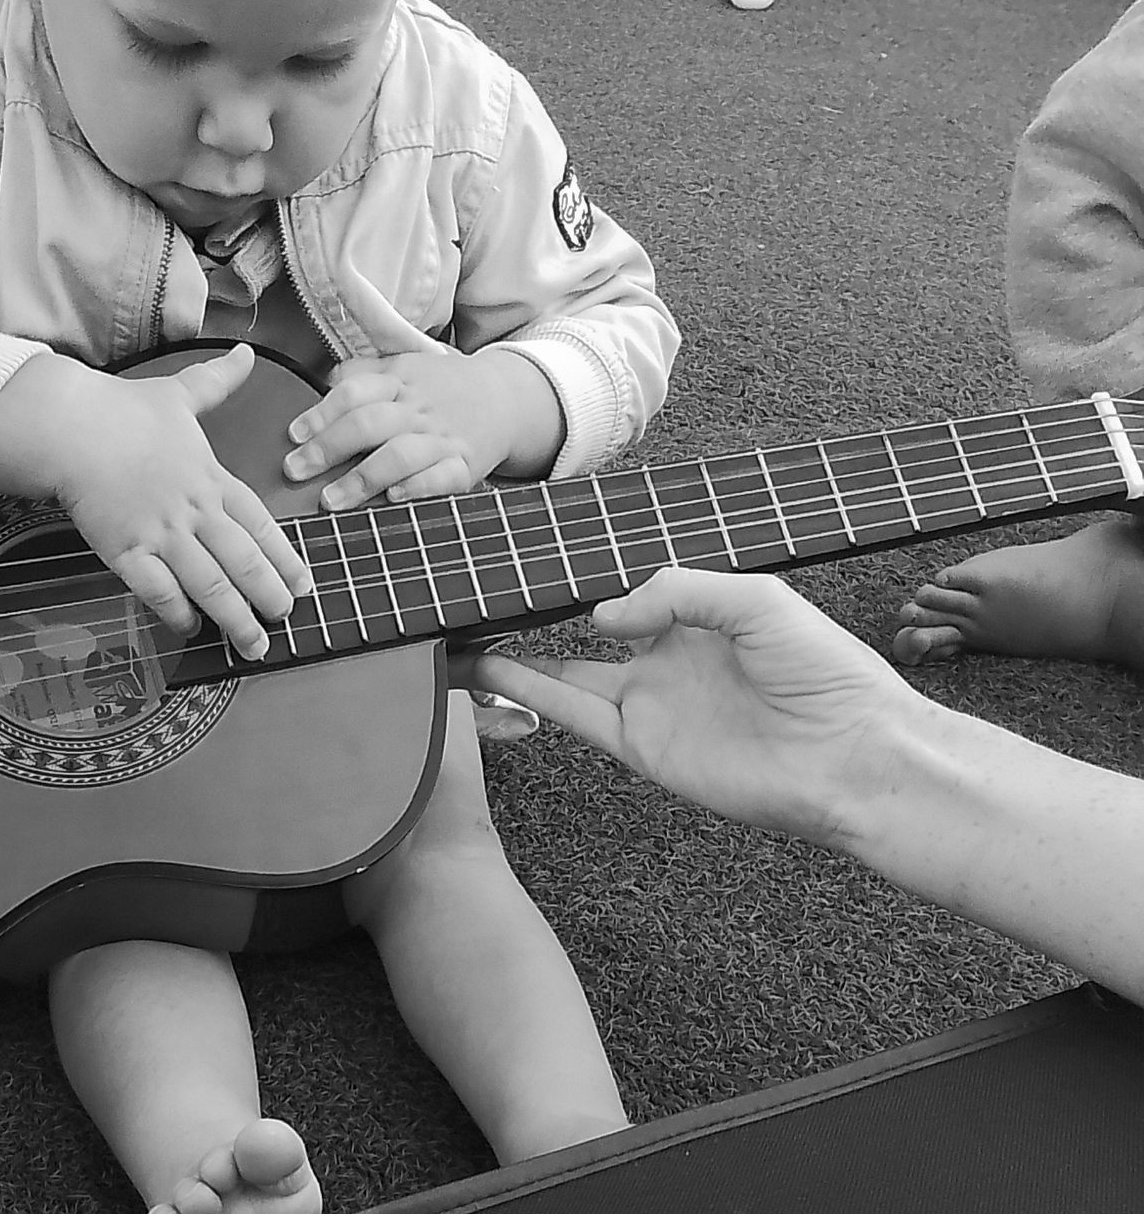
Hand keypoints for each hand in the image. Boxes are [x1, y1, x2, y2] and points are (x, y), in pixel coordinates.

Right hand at [50, 344, 311, 659]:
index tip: (303, 583)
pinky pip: (158, 590)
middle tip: (285, 619)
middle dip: (268, 595)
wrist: (69, 426)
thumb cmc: (122, 410)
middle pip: (242, 560)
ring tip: (252, 643)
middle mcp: (193, 509)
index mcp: (210, 477)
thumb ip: (218, 381)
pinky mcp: (124, 550)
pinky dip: (177, 612)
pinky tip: (190, 628)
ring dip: (234, 617)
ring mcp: (160, 532)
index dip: (285, 556)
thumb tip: (247, 353)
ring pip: (209, 583)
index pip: (260, 523)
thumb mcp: (179, 392)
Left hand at [281, 347, 556, 510]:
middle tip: (295, 470)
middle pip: (370, 423)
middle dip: (328, 448)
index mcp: (400, 379)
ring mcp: (443, 438)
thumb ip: (363, 374)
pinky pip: (442, 478)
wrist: (507, 398)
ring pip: (400, 455)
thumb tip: (322, 381)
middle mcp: (418, 408)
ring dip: (363, 478)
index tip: (293, 436)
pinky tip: (393, 499)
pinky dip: (418, 489)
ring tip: (330, 500)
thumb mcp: (404, 368)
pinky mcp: (465, 466)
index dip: (321, 414)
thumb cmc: (441, 389)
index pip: (355, 391)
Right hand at [471, 568, 925, 847]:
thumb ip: (674, 590)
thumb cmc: (827, 674)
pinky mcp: (642, 747)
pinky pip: (573, 716)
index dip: (580, 575)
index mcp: (696, 617)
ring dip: (510, 659)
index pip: (624, 589)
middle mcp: (663, 660)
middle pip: (578, 635)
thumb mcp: (755, 599)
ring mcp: (648, 705)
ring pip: (560, 677)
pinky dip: (527, 694)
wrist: (857, 757)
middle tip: (479, 597)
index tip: (533, 556)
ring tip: (457, 638)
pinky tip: (488, 671)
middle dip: (530, 618)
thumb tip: (600, 617)